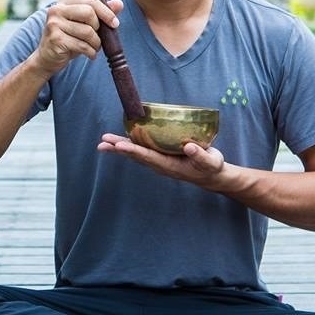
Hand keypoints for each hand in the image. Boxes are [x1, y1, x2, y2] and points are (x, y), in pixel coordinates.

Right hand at [31, 0, 123, 73]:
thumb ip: (101, 13)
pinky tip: (90, 54)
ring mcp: (54, 24)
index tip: (115, 24)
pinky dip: (90, 52)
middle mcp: (56, 10)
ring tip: (94, 48)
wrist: (47, 59)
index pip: (90, 1)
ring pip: (87, 31)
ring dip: (96, 43)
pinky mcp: (55, 39)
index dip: (106, 12)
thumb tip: (119, 3)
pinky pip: (82, 45)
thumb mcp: (84, 25)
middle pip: (89, 13)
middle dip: (99, 28)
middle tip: (98, 38)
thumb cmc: (68, 40)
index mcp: (64, 2)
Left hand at [97, 133, 231, 192]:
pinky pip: (143, 149)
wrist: (212, 176)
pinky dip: (131, 144)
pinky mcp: (161, 156)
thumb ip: (201, 155)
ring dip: (120, 147)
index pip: (148, 157)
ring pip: (137, 153)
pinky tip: (121, 139)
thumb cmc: (211, 167)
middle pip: (136, 156)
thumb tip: (189, 147)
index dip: (134, 151)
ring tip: (104, 141)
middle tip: (102, 143)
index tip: (120, 146)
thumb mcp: (211, 162)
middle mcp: (161, 164)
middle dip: (119, 149)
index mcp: (170, 166)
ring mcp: (160, 161)